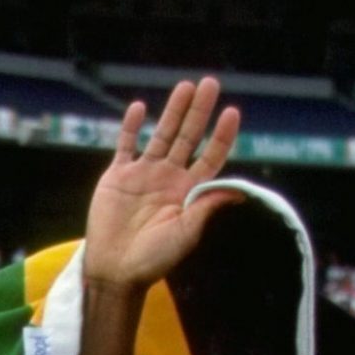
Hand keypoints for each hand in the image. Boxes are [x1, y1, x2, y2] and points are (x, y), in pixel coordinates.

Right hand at [84, 79, 240, 292]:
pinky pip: (126, 146)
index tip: (232, 113)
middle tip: (210, 83)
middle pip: (188, 137)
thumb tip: (239, 190)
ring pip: (161, 135)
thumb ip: (208, 207)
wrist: (115, 271)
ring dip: (173, 111)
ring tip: (185, 87)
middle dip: (199, 111)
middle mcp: (169, 178)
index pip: (211, 156)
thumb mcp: (187, 233)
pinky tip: (139, 107)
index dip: (222, 135)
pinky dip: (131, 127)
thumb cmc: (154, 259)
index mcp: (188, 192)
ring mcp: (143, 175)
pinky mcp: (118, 177)